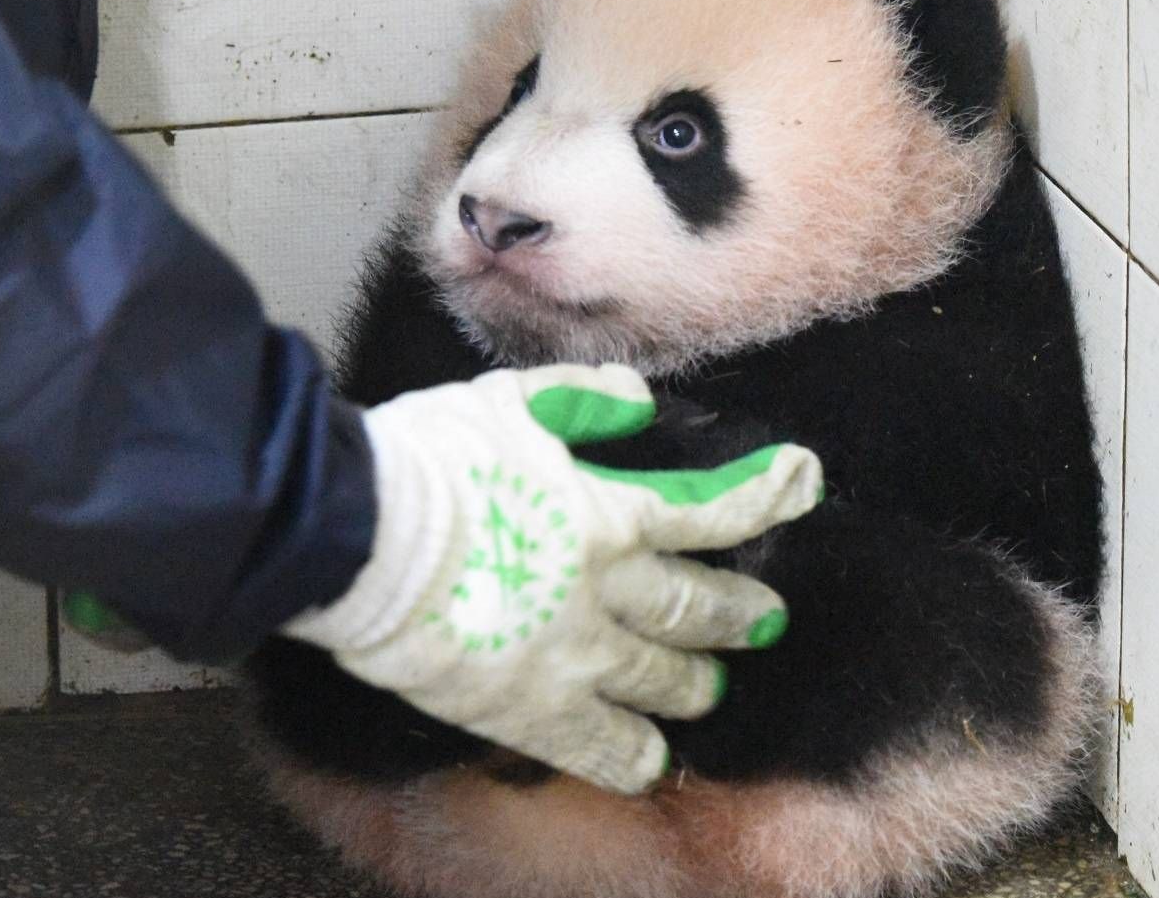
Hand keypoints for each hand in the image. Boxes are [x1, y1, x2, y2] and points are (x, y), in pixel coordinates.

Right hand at [282, 364, 821, 793]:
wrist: (356, 536)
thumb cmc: (426, 459)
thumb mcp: (508, 401)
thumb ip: (583, 401)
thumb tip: (639, 401)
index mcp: (609, 514)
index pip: (714, 510)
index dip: (767, 496)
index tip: (802, 482)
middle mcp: (607, 592)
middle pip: (699, 609)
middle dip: (739, 612)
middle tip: (765, 618)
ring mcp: (573, 658)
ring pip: (665, 684)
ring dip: (695, 684)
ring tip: (707, 687)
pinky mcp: (529, 712)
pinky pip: (603, 749)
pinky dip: (634, 756)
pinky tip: (649, 758)